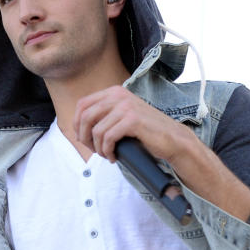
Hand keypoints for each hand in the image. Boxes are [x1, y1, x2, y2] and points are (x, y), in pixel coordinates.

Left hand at [74, 86, 194, 164]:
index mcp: (114, 92)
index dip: (77, 124)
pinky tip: (113, 157)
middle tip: (94, 150)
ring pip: (96, 131)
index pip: (82, 105)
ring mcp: (126, 107)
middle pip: (85, 117)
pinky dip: (107, 151)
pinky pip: (108, 138)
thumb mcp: (122, 116)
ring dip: (98, 148)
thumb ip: (105, 114)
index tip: (83, 139)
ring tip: (107, 155)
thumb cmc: (146, 131)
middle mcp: (119, 95)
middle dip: (85, 138)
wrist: (172, 138)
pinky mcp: (132, 120)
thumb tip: (78, 125)